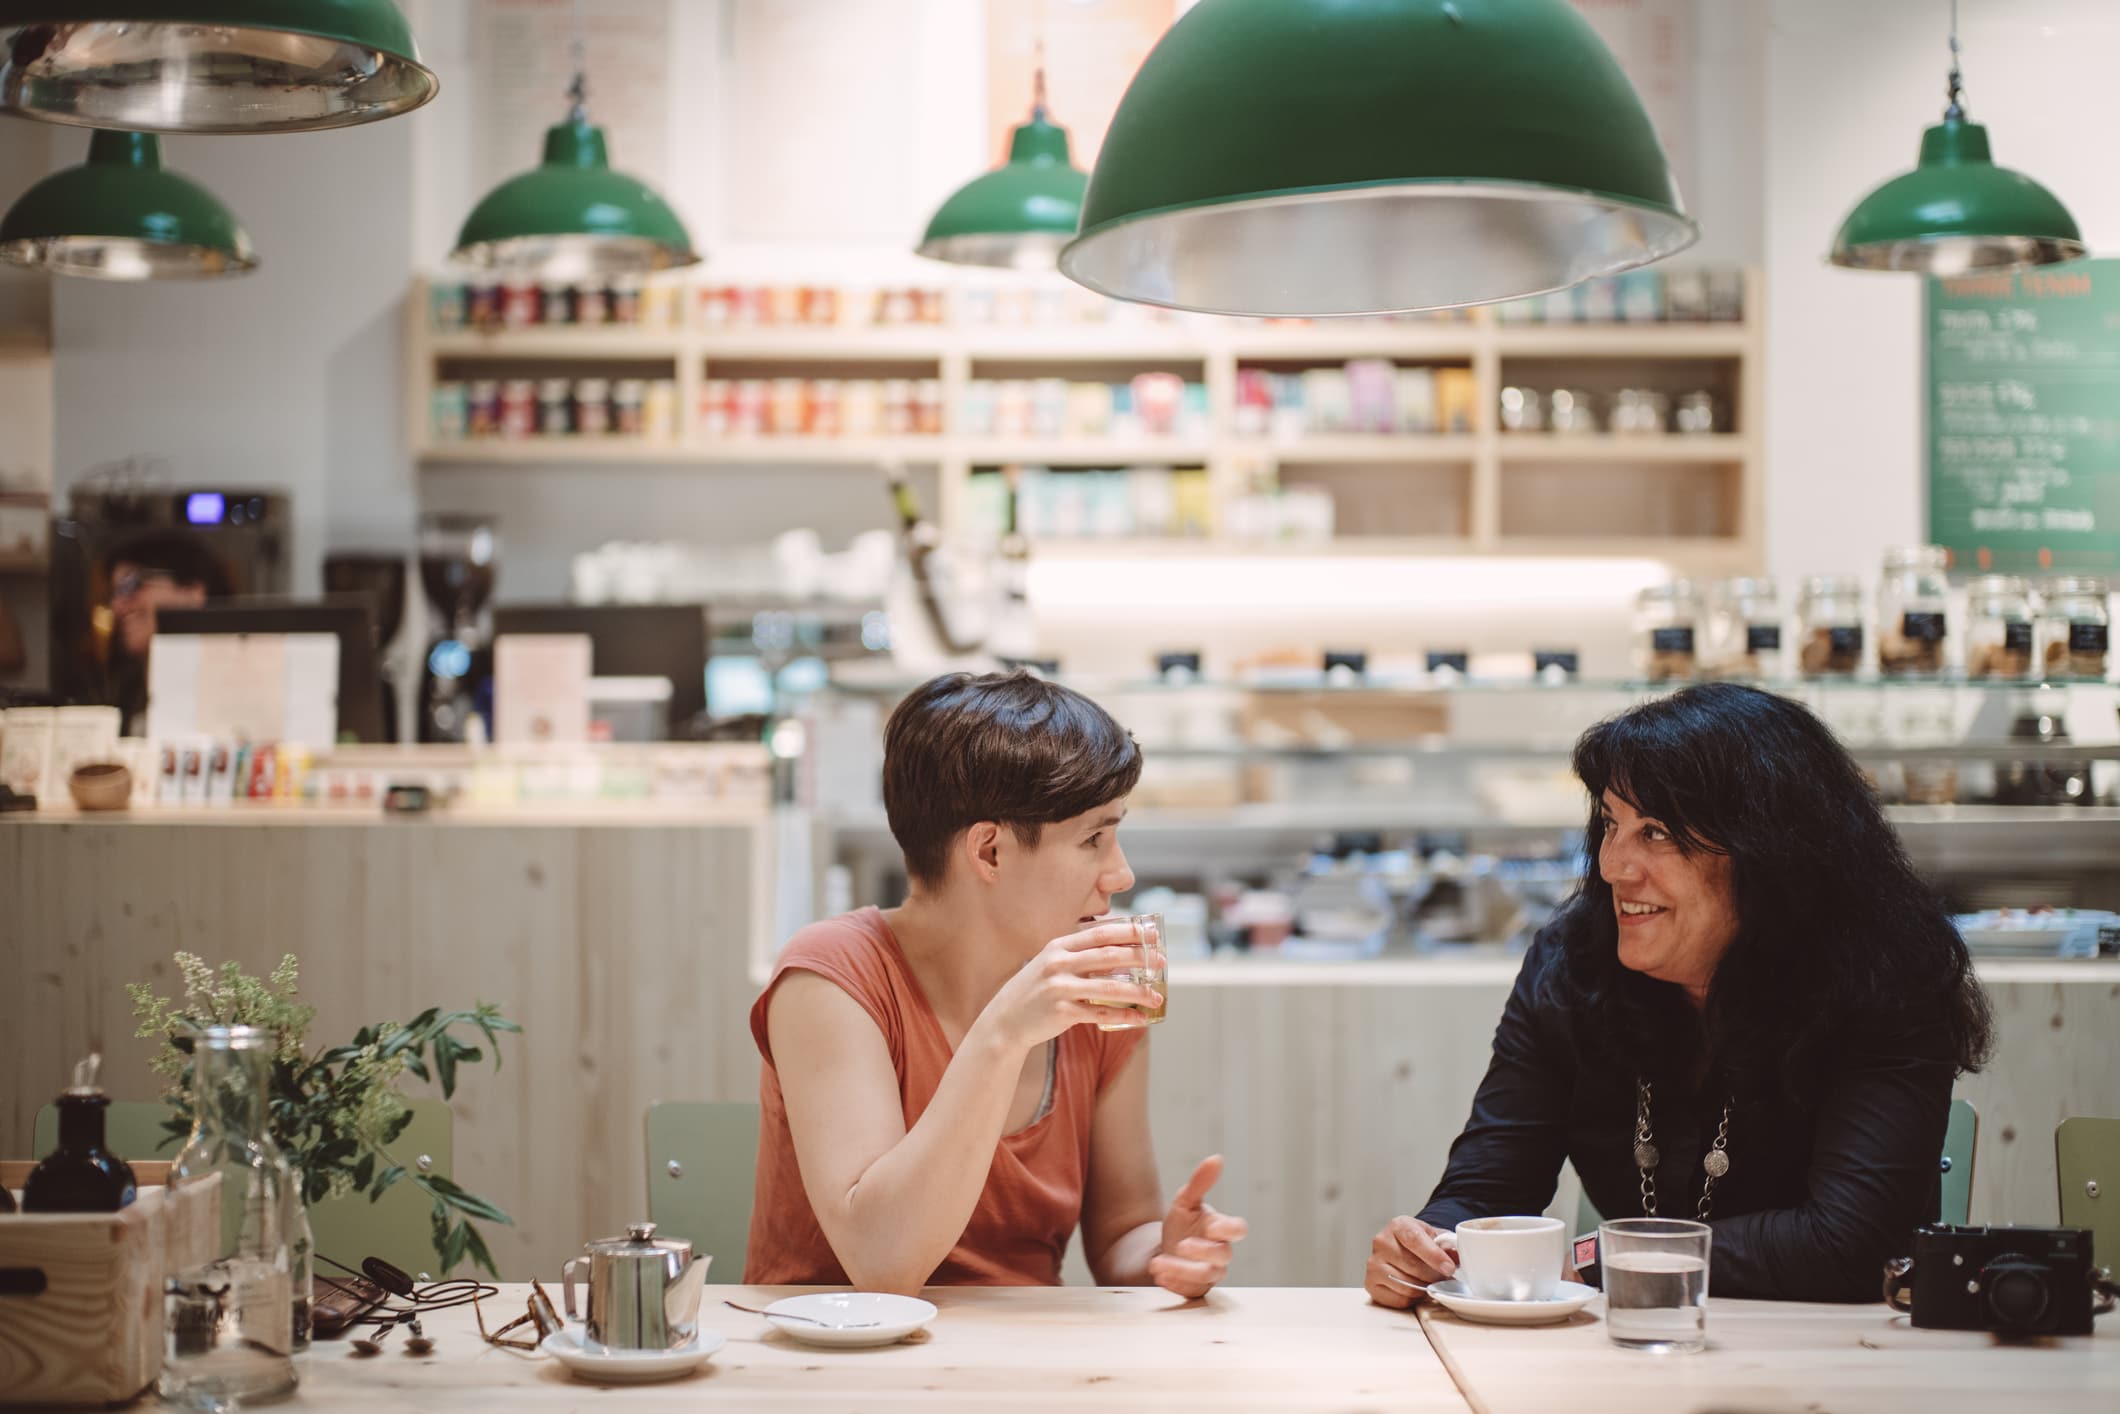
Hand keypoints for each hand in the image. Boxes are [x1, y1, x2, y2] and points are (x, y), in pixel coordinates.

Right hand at [974, 922, 1161, 1053]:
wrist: (1005, 1021)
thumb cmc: (1035, 990)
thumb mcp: (1051, 964)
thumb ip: (1079, 955)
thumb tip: (1121, 951)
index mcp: (1058, 945)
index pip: (1101, 932)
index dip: (1129, 931)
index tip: (1152, 933)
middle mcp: (1058, 963)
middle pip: (1109, 955)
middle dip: (1140, 957)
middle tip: (1162, 962)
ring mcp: (1059, 988)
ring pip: (1109, 986)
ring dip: (1138, 992)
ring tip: (1157, 997)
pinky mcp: (1062, 1012)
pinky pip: (1101, 1013)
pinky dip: (1123, 1016)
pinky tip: (1140, 1019)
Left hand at [1149, 1155, 1248, 1298]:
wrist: (1163, 1248)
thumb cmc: (1182, 1224)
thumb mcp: (1186, 1201)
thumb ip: (1200, 1182)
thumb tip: (1216, 1158)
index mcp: (1220, 1229)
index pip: (1237, 1229)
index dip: (1229, 1230)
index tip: (1210, 1227)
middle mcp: (1219, 1253)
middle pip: (1223, 1255)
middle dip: (1202, 1251)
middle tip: (1181, 1245)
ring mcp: (1210, 1273)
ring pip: (1205, 1275)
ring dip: (1181, 1269)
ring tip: (1157, 1264)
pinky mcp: (1196, 1289)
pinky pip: (1191, 1290)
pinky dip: (1174, 1283)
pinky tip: (1159, 1276)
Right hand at [1365, 1216, 1456, 1308]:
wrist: (1401, 1248)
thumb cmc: (1419, 1243)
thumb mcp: (1435, 1236)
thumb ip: (1447, 1244)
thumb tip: (1454, 1255)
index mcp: (1398, 1225)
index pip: (1414, 1239)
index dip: (1434, 1255)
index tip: (1449, 1268)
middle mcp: (1381, 1242)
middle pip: (1412, 1266)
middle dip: (1434, 1276)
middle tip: (1445, 1279)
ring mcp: (1373, 1263)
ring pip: (1406, 1284)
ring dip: (1424, 1288)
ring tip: (1431, 1283)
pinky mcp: (1371, 1283)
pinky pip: (1398, 1298)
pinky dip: (1412, 1299)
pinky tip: (1416, 1289)